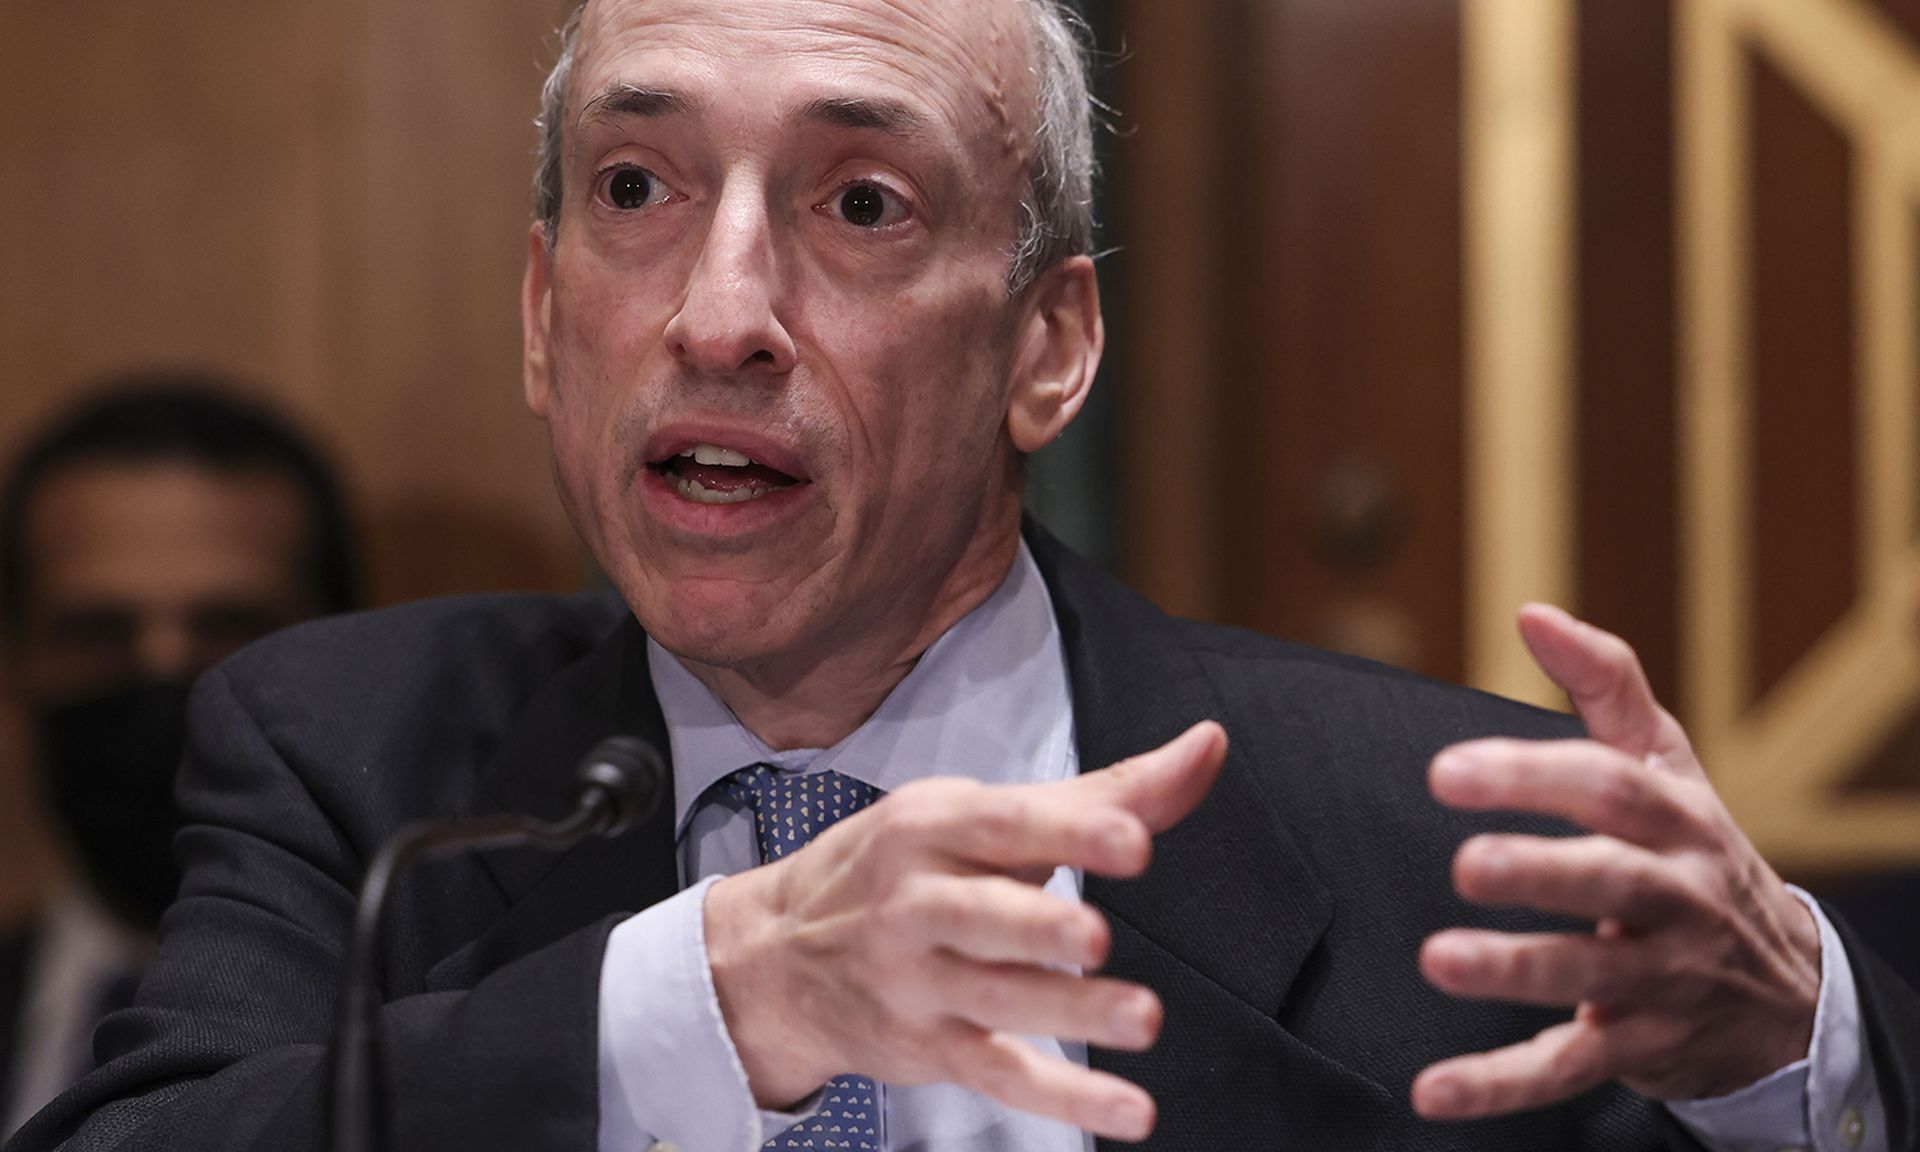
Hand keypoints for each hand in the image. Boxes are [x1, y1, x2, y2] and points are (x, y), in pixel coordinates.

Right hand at [703, 720, 1227, 1141]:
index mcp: (933, 826)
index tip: (1132, 839)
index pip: (1002, 825)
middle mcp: (917, 902)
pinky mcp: (929, 1047)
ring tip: (1142, 1019)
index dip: (1068, 832)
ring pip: (998, 1000)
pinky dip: (1064, 1097)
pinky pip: (1000, 1074)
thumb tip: (1209, 746)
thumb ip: (1102, 793)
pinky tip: (1126, 1107)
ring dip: (1071, 1013)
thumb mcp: (978, 814)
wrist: (774, 957)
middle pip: (981, 915)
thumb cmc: (899, 869)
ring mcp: (918, 981)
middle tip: (1094, 936)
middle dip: (1037, 926)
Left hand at [1413, 604, 1820, 1118]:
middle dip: (1540, 872)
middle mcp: (1675, 899)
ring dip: (1515, 972)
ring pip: (1590, 976)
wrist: (1790, 989)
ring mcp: (1659, 979)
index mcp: (1675, 821)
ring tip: (1439, 960)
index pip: (1608, 789)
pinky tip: (1434, 1092)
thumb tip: (1533, 612)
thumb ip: (1603, 685)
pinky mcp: (1637, 1048)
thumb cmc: (1695, 852)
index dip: (1533, 775)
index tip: (1447, 770)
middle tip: (1465, 864)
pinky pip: (1566, 1069)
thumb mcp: (1667, 764)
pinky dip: (1500, 1084)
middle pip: (1611, 881)